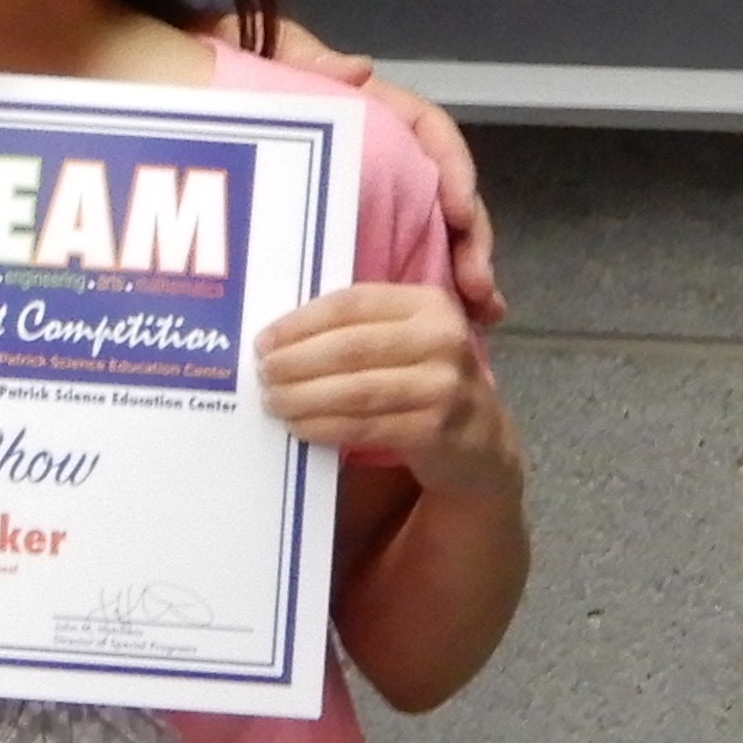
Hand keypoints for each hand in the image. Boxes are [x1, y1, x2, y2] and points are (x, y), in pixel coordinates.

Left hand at [256, 282, 519, 500]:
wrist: (480, 440)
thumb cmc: (425, 380)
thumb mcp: (407, 341)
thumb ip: (360, 328)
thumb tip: (278, 338)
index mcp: (429, 303)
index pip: (351, 304)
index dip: (300, 322)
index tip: (264, 341)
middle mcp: (443, 337)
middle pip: (350, 346)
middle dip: (296, 362)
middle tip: (262, 375)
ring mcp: (444, 385)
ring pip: (356, 389)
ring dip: (304, 397)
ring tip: (273, 401)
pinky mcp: (437, 429)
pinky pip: (367, 426)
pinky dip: (326, 426)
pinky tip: (301, 427)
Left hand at [265, 19, 502, 323]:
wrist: (190, 90)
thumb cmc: (237, 72)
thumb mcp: (271, 58)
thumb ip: (308, 59)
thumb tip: (359, 67)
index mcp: (373, 111)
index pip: (430, 132)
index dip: (454, 168)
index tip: (460, 210)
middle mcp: (383, 155)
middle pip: (442, 193)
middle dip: (469, 239)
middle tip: (478, 285)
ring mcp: (369, 197)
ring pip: (430, 232)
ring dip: (459, 271)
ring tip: (480, 312)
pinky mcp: (350, 234)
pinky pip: (391, 260)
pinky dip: (418, 293)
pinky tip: (450, 325)